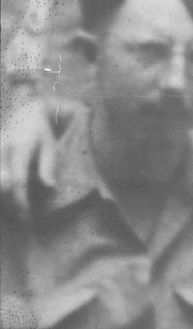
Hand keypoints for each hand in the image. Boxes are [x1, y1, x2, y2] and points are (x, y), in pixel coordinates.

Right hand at [0, 88, 55, 216]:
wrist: (25, 110)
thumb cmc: (41, 131)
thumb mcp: (49, 146)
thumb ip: (48, 166)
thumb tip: (50, 187)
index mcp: (20, 148)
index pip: (18, 181)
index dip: (21, 201)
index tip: (26, 216)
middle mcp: (3, 149)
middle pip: (2, 183)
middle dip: (9, 203)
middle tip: (20, 218)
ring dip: (2, 196)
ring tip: (13, 212)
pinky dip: (1, 185)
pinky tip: (5, 197)